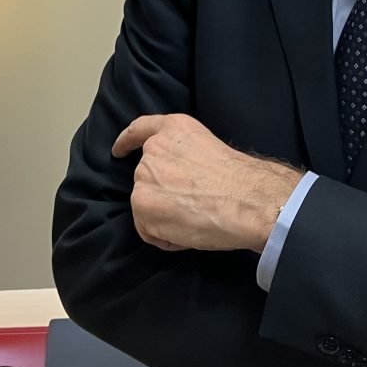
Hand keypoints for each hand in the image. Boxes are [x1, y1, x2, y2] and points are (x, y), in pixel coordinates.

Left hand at [113, 114, 301, 252]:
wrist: (247, 199)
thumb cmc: (238, 179)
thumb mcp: (206, 147)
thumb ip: (182, 154)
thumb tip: (179, 178)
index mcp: (172, 129)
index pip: (140, 130)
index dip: (127, 141)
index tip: (119, 150)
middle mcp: (153, 150)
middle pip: (146, 178)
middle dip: (163, 193)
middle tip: (193, 204)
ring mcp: (144, 177)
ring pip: (147, 206)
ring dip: (165, 217)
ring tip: (195, 218)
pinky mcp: (142, 206)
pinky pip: (148, 230)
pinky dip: (165, 237)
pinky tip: (188, 232)